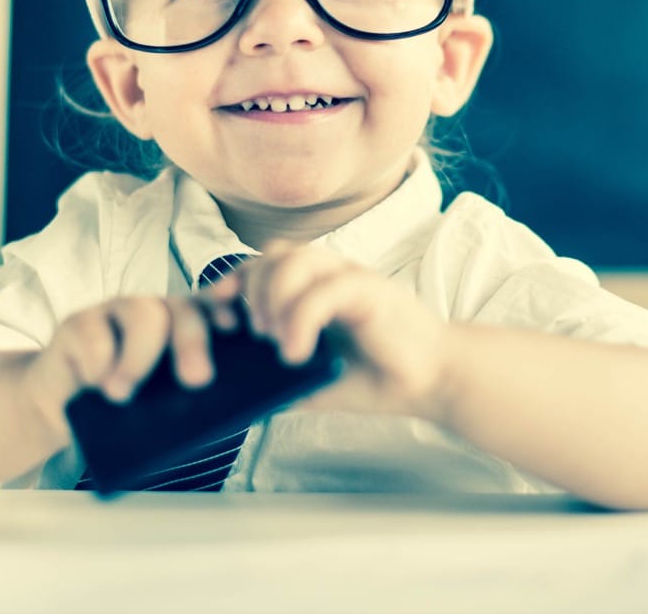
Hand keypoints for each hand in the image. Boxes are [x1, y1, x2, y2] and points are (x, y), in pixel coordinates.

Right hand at [21, 294, 232, 438]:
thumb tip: (220, 410)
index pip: (213, 307)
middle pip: (183, 308)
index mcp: (183, 328)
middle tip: (197, 380)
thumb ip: (189, 400)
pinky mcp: (78, 322)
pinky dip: (97, 362)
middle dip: (193, 341)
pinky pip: (92, 331)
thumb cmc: (123, 411)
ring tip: (123, 394)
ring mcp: (116, 312)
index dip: (226, 308)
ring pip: (143, 312)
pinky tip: (94, 384)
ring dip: (139, 357)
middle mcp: (155, 312)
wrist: (64, 415)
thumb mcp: (162, 407)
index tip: (235, 326)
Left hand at [201, 243, 451, 419]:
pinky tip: (297, 351)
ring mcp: (352, 278)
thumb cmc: (375, 377)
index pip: (265, 263)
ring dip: (274, 296)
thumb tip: (237, 395)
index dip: (235, 280)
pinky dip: (301, 318)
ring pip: (296, 259)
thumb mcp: (314, 380)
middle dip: (252, 289)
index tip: (217, 311)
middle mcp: (332, 274)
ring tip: (275, 339)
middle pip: (275, 253)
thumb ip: (279, 379)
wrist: (430, 382)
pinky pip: (326, 289)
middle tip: (255, 333)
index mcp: (315, 288)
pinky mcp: (371, 290)